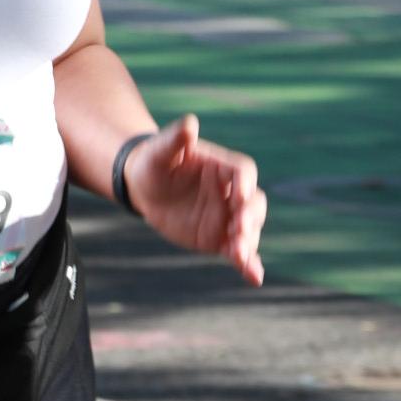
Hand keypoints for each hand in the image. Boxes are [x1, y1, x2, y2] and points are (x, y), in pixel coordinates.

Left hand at [125, 114, 265, 286]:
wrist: (145, 188)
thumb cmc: (154, 162)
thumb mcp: (160, 150)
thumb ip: (176, 138)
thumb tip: (189, 123)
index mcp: (222, 167)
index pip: (243, 172)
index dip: (244, 183)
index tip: (238, 196)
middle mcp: (231, 192)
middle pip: (253, 203)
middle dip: (250, 216)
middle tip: (239, 229)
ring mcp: (228, 216)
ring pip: (248, 229)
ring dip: (248, 241)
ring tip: (240, 254)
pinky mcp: (220, 238)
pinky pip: (239, 252)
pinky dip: (249, 264)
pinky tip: (255, 278)